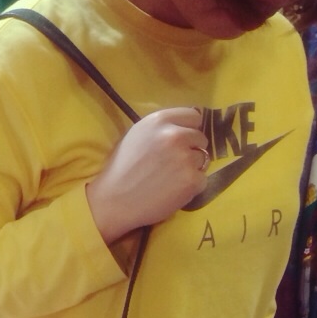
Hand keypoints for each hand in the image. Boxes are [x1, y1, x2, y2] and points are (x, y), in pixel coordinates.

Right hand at [85, 107, 209, 243]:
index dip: (188, 129)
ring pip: (203, 159)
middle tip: (172, 164)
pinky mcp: (191, 180)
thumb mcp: (137, 135)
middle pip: (200, 138)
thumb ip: (161, 128)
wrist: (113, 201)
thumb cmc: (122, 168)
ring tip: (170, 179)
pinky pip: (202, 180)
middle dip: (191, 149)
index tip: (180, 141)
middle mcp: (175, 135)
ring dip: (191, 168)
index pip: (193, 116)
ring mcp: (185, 158)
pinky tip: (172, 191)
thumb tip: (185, 126)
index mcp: (160, 121)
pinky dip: (191, 187)